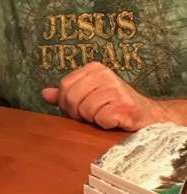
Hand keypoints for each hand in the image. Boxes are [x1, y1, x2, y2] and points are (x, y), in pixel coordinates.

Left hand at [41, 62, 163, 130]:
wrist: (150, 118)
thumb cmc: (116, 107)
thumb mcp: (91, 95)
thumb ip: (68, 94)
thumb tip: (44, 94)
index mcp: (93, 69)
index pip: (64, 87)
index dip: (66, 105)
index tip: (78, 112)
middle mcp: (104, 74)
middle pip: (72, 98)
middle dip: (78, 114)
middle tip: (92, 117)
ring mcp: (116, 88)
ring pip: (85, 110)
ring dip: (93, 120)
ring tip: (105, 117)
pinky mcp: (125, 105)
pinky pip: (101, 119)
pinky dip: (105, 125)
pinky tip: (114, 122)